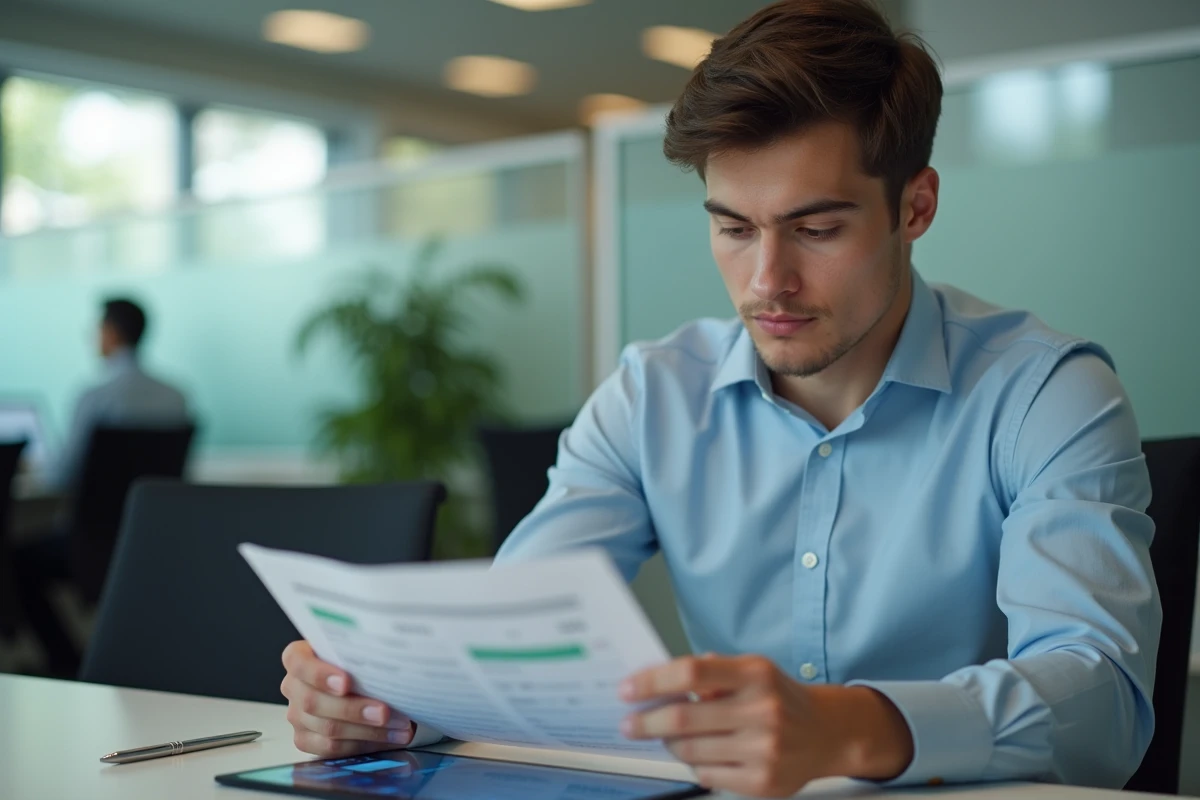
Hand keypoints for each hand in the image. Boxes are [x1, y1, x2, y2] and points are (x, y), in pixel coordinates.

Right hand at [280, 640, 413, 756]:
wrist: (363, 683)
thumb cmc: (359, 661)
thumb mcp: (360, 649)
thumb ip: (365, 652)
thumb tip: (391, 660)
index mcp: (299, 656)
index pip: (299, 662)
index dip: (320, 674)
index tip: (346, 682)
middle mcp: (293, 686)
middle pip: (313, 702)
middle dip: (353, 709)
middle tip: (384, 712)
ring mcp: (297, 715)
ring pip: (327, 728)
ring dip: (367, 730)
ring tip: (399, 726)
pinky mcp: (305, 739)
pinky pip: (331, 748)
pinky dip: (364, 744)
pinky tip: (388, 737)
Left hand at [619, 654, 912, 796]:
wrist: (828, 733)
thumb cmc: (780, 697)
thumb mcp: (752, 670)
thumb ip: (711, 672)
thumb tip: (660, 681)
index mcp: (755, 675)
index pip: (692, 673)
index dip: (653, 681)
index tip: (628, 690)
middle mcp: (762, 710)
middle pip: (684, 716)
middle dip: (647, 721)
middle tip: (629, 723)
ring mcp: (764, 749)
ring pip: (690, 750)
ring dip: (669, 744)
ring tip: (667, 737)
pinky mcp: (763, 782)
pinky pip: (707, 775)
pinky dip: (695, 764)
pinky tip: (700, 754)